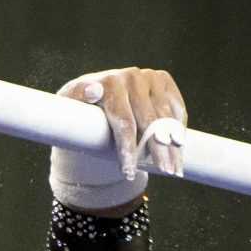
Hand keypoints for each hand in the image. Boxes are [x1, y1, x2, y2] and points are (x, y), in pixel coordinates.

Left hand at [56, 67, 188, 179]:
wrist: (96, 92)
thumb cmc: (81, 108)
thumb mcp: (70, 107)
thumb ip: (77, 101)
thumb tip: (92, 92)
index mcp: (109, 84)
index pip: (123, 122)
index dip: (128, 148)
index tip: (128, 172)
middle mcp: (132, 77)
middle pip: (149, 121)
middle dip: (157, 150)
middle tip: (164, 173)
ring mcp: (150, 77)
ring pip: (166, 117)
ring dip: (173, 145)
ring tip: (175, 169)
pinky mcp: (164, 80)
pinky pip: (177, 108)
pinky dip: (179, 129)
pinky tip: (180, 150)